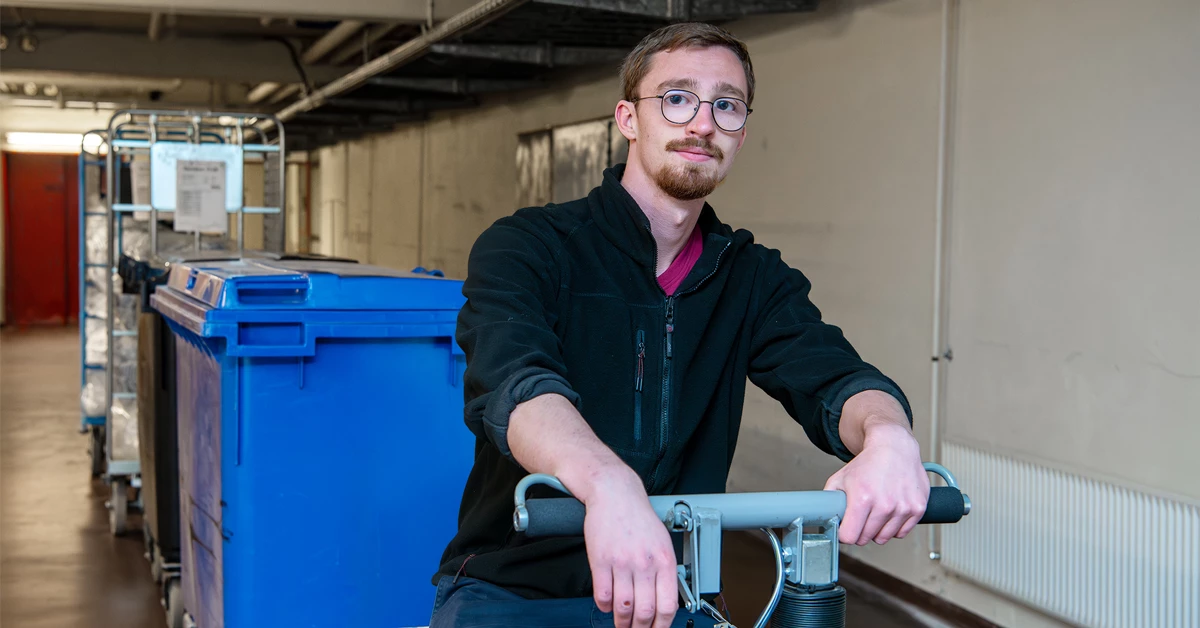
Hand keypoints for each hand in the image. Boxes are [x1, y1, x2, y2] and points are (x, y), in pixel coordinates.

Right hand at [583, 471, 678, 627]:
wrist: (614, 493)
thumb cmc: (637, 517)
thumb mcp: (662, 541)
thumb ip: (665, 570)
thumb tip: (665, 599)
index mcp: (664, 560)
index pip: (668, 605)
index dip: (662, 626)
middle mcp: (645, 563)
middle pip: (645, 612)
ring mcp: (622, 562)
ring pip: (623, 607)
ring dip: (621, 622)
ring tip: (620, 623)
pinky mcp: (601, 560)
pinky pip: (602, 595)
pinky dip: (604, 606)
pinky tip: (606, 605)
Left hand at [824, 423, 928, 544]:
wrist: (894, 447)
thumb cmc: (868, 463)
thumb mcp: (839, 478)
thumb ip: (829, 500)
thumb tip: (824, 519)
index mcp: (862, 498)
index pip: (849, 536)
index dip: (844, 533)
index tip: (845, 528)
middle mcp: (885, 504)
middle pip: (866, 539)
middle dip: (860, 530)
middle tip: (861, 516)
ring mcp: (903, 507)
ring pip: (883, 538)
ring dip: (877, 530)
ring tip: (876, 511)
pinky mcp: (917, 508)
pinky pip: (901, 533)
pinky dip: (894, 527)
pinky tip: (890, 511)